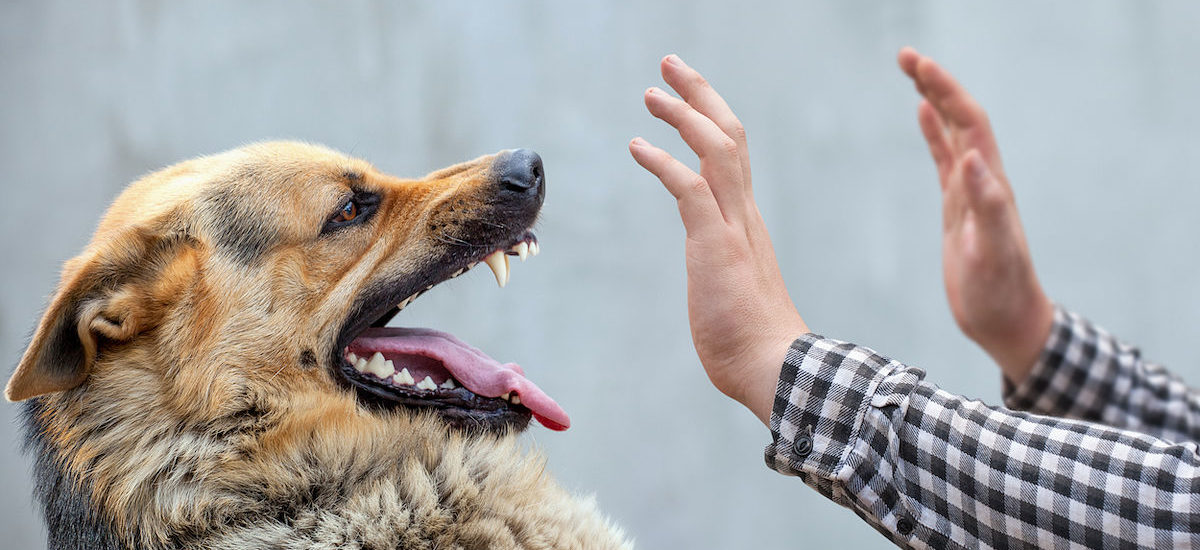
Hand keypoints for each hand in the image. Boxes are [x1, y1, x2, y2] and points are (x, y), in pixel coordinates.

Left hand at [630, 55, 807, 424]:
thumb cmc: (752, 343)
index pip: (733, 155)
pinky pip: (689, 188)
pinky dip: (663, 161)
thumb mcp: (732, 293)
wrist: (775, 369)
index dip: (710, 119)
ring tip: (652, 93)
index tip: (687, 98)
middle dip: (700, 95)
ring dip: (684, 114)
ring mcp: (733, 227)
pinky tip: (637, 145)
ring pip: (716, 149)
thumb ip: (723, 274)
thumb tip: (717, 283)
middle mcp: (744, 215)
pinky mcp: (715, 245)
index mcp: (747, 222)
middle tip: (670, 66)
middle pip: (729, 135)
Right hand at [898, 48, 1053, 383]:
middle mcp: (983, 180)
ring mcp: (970, 192)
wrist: (1007, 321)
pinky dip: (933, 133)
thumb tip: (971, 156)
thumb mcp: (993, 252)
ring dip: (934, 99)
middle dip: (936, 83)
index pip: (968, 123)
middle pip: (960, 117)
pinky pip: (944, 159)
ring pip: (952, 133)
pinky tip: (922, 116)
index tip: (918, 65)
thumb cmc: (1000, 292)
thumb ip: (987, 204)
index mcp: (990, 184)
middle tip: (905, 55)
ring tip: (912, 71)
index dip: (946, 91)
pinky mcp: (958, 208)